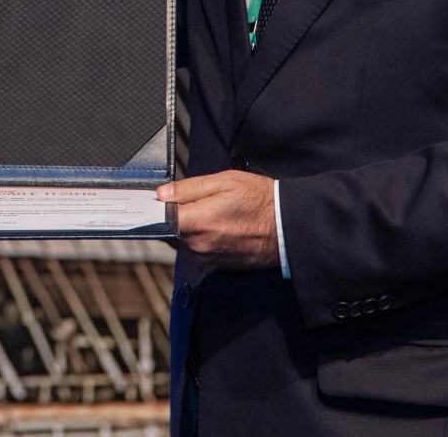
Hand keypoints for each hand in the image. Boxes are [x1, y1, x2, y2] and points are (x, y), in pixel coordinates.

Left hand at [158, 171, 278, 269]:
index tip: (162, 201)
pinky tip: (221, 226)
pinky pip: (200, 251)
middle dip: (178, 216)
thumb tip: (163, 194)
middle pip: (172, 230)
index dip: (159, 208)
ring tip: (215, 213)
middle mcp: (200, 245)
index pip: (160, 219)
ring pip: (185, 241)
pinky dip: (203, 239)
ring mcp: (209, 258)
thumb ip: (189, 188)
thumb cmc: (260, 201)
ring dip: (191, 228)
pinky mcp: (218, 265)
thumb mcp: (224, 182)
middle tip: (199, 201)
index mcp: (198, 222)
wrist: (288, 227)